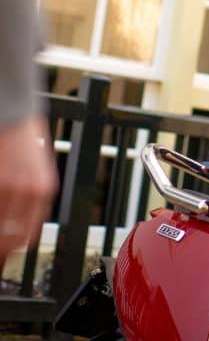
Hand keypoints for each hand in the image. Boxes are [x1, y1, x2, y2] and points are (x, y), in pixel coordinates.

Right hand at [0, 115, 57, 259]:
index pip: (28, 235)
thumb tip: (16, 227)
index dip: (11, 249)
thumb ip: (30, 197)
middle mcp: (30, 191)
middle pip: (8, 238)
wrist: (14, 113)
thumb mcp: (36, 170)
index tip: (4, 254)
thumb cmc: (23, 140)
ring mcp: (9, 186)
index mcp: (44, 191)